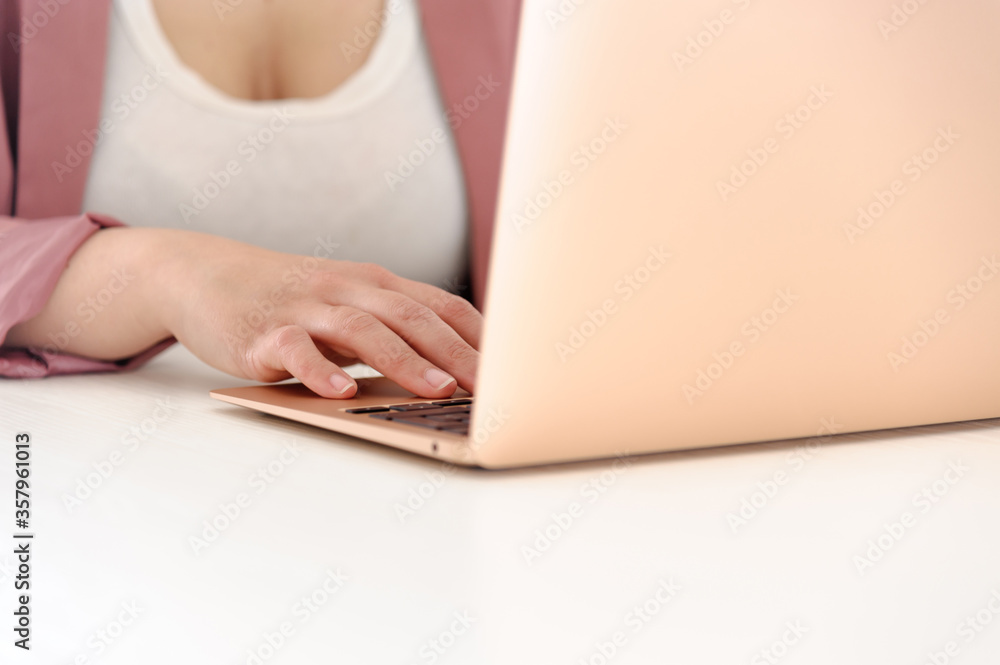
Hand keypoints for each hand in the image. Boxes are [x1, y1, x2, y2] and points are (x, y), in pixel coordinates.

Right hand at [159, 232, 480, 398]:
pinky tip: (340, 394)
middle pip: (414, 317)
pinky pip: (295, 349)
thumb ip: (391, 329)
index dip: (479, 337)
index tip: (515, 369)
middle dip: (458, 354)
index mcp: (376, 284)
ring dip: (405, 361)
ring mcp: (306, 307)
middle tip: (493, 389)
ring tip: (437, 391)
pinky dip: (319, 370)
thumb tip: (452, 372)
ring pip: (364, 330)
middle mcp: (349, 289)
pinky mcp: (263, 331)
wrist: (204, 273)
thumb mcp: (347, 304)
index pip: (441, 305)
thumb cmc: (290, 298)